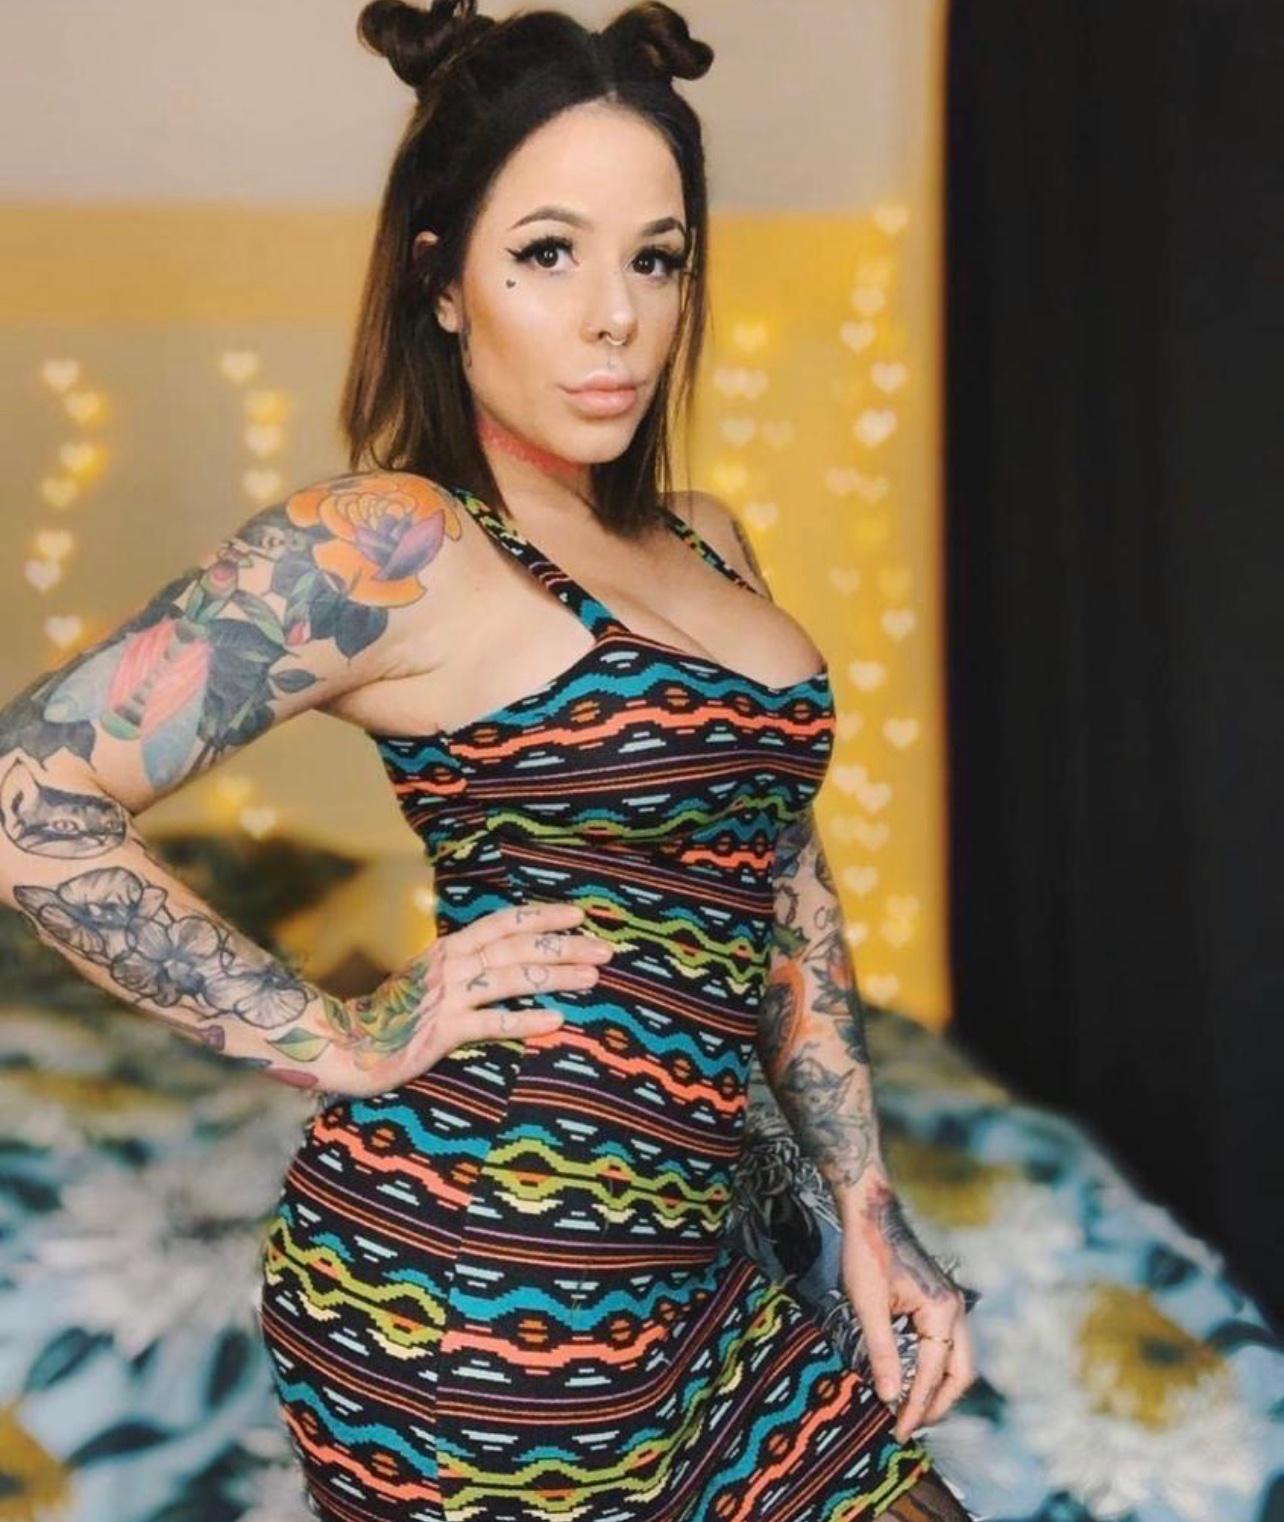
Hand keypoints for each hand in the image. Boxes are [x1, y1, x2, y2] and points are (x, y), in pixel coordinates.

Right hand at [331, 901, 613, 1096]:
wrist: (347, 1045)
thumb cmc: (392, 1014)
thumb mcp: (428, 978)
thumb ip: (463, 965)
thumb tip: (505, 958)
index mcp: (449, 948)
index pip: (504, 922)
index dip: (542, 916)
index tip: (579, 915)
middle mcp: (451, 965)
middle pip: (516, 947)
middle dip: (564, 945)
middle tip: (605, 949)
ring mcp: (447, 997)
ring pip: (510, 978)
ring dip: (554, 975)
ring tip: (591, 978)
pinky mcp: (442, 1031)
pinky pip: (491, 1022)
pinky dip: (525, 1019)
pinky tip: (555, 1020)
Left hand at [838, 1164, 975, 1442]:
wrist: (870, 1210)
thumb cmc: (867, 1252)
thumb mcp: (868, 1305)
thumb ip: (882, 1352)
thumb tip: (889, 1396)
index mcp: (942, 1312)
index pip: (931, 1374)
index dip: (915, 1407)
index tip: (898, 1432)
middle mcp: (955, 1310)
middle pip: (959, 1372)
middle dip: (937, 1404)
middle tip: (908, 1426)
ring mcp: (950, 1304)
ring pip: (956, 1360)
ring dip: (936, 1387)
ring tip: (910, 1410)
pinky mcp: (939, 1300)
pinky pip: (944, 1344)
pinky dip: (932, 1367)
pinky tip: (909, 1378)